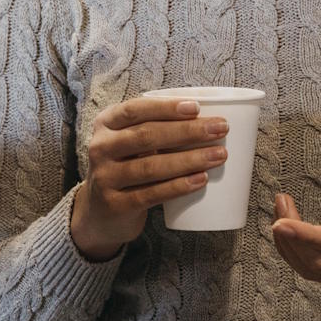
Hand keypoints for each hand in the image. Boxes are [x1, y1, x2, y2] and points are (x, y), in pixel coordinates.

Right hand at [69, 96, 231, 259]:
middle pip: (146, 136)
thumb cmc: (126, 168)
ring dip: (189, 159)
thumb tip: (206, 117)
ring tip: (219, 155)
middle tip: (221, 129)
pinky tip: (201, 180)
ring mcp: (105, 178)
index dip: (166, 107)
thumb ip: (152, 128)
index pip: (135, 110)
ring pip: (151, 166)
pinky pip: (151, 194)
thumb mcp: (128, 143)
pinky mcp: (115, 205)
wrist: (99, 213)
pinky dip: (178, 186)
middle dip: (188, 131)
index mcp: (105, 125)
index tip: (197, 108)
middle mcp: (100, 148)